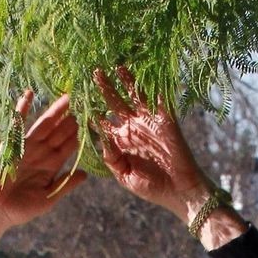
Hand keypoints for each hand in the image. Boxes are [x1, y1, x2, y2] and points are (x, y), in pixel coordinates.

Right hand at [0, 90, 87, 229]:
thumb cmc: (21, 209)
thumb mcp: (48, 198)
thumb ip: (65, 184)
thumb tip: (86, 175)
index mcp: (51, 166)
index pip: (68, 146)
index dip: (79, 134)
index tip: (93, 121)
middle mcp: (41, 153)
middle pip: (59, 132)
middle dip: (71, 119)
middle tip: (84, 101)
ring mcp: (27, 147)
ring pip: (44, 125)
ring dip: (55, 111)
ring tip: (67, 96)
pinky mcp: (12, 145)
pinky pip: (18, 124)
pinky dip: (21, 109)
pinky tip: (29, 94)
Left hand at [92, 65, 210, 218]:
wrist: (180, 191)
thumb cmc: (151, 188)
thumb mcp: (125, 176)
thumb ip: (111, 159)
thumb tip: (100, 139)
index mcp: (121, 141)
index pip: (103, 122)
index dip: (92, 111)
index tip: (78, 99)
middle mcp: (133, 127)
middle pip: (115, 103)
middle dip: (105, 88)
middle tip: (93, 73)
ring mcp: (149, 121)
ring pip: (135, 95)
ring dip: (126, 81)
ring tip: (116, 66)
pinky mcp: (165, 118)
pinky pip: (158, 97)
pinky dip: (153, 84)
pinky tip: (145, 71)